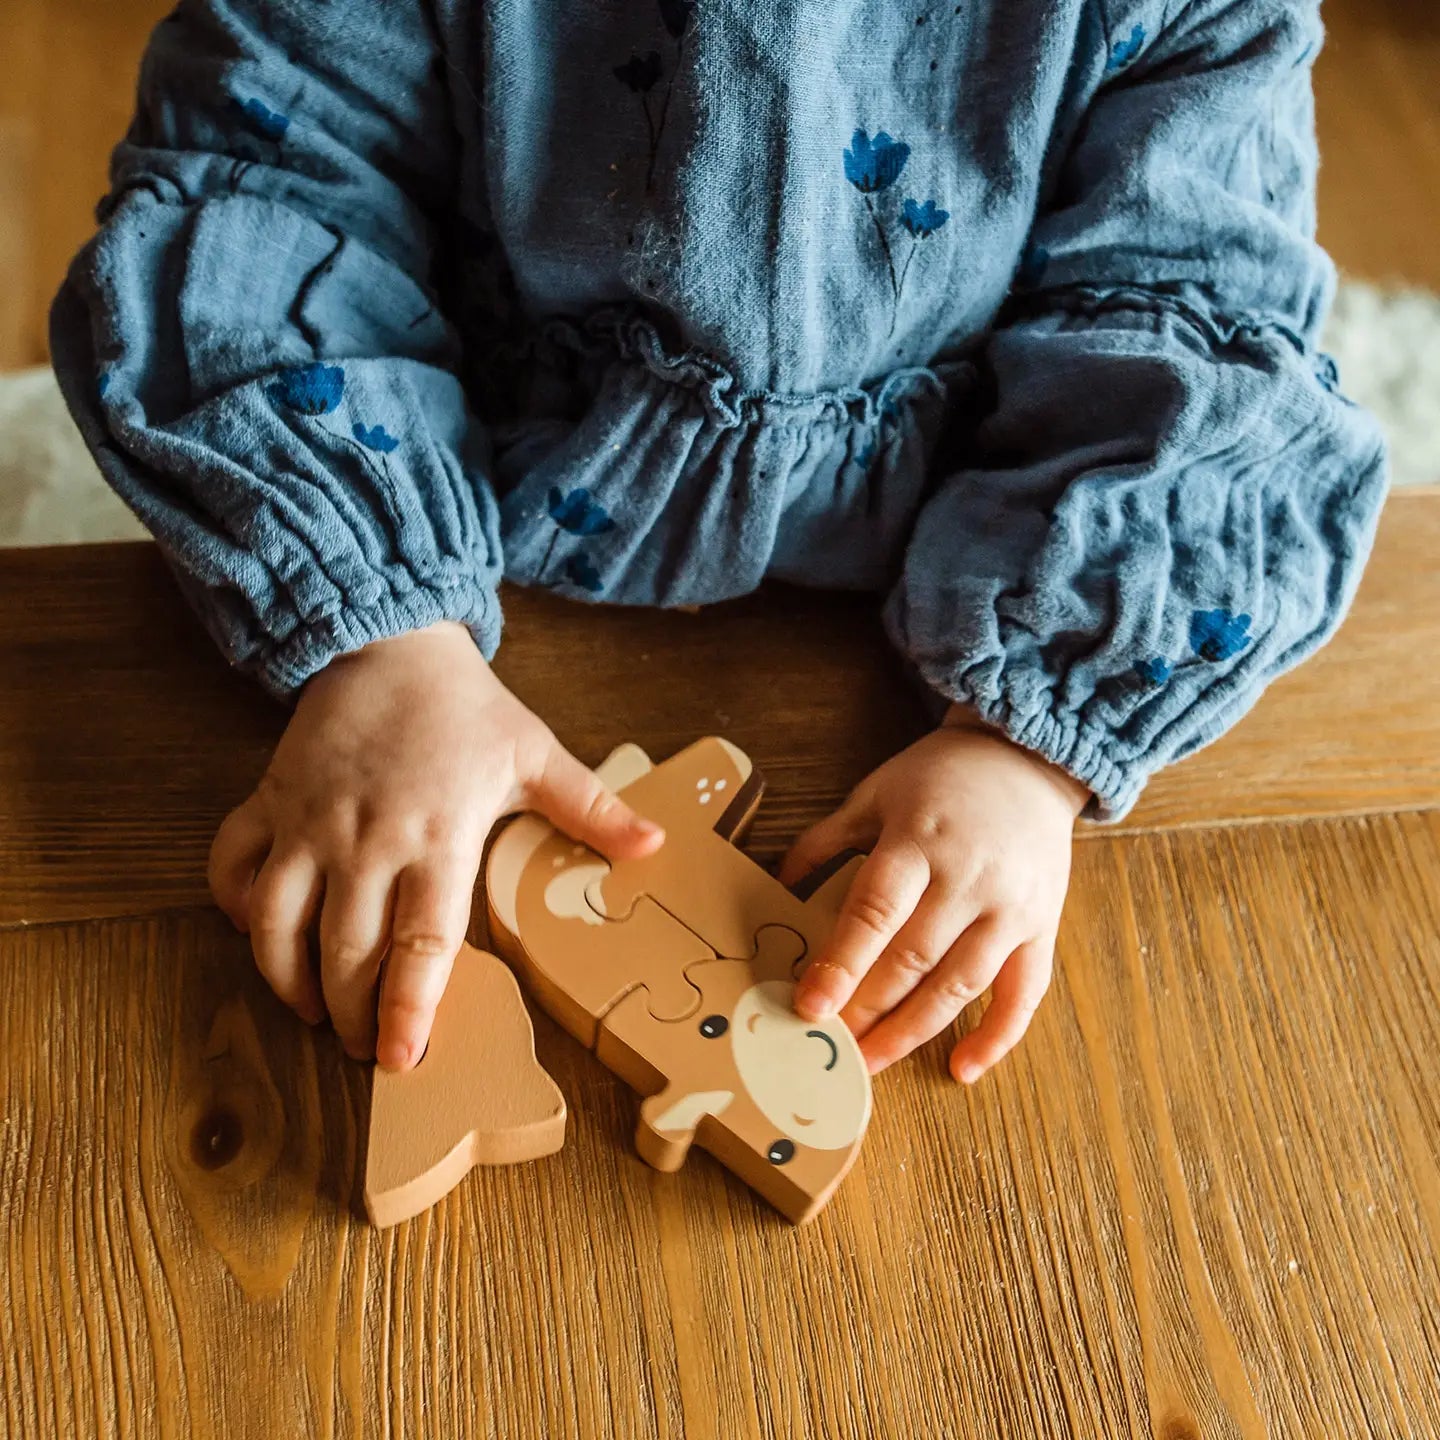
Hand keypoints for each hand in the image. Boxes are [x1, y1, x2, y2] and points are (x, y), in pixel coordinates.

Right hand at [207, 622, 663, 1070]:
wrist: (392, 643)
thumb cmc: (469, 708)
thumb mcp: (538, 754)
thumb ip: (593, 809)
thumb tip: (654, 846)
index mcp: (440, 836)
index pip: (422, 942)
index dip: (411, 1008)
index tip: (405, 1057)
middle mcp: (367, 839)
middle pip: (346, 952)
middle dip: (350, 1016)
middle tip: (364, 1050)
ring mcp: (309, 823)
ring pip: (277, 923)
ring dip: (286, 980)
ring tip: (310, 1014)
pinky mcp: (269, 802)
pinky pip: (232, 866)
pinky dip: (233, 908)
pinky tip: (260, 937)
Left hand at [781, 708, 1087, 1080]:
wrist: (1027, 758)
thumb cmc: (940, 778)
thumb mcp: (875, 793)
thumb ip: (826, 840)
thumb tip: (779, 883)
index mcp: (918, 841)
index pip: (876, 911)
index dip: (842, 963)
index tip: (811, 1005)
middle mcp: (967, 879)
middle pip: (912, 958)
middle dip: (866, 1008)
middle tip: (828, 1046)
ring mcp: (1010, 907)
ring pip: (959, 985)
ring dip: (912, 1032)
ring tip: (870, 1063)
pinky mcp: (1043, 927)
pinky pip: (1025, 994)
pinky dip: (996, 1037)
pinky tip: (962, 1069)